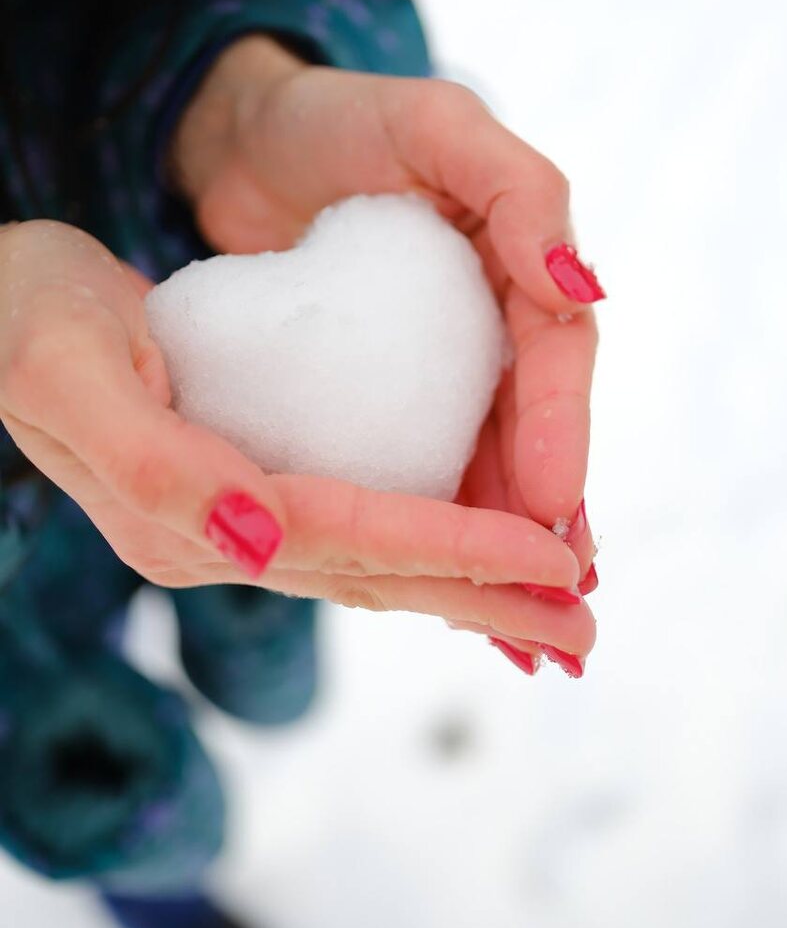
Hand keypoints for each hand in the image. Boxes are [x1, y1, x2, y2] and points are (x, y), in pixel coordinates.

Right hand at [0, 221, 593, 667]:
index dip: (450, 550)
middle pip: (374, 573)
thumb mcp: (67, 368)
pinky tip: (478, 540)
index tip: (550, 557)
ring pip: (374, 562)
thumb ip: (152, 465)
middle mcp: (217, 538)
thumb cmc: (25, 317)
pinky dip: (427, 540)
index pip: (345, 540)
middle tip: (586, 622)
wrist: (1, 304)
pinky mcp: (248, 490)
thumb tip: (257, 542)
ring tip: (558, 598)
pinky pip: (356, 525)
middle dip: (482, 596)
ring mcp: (234, 522)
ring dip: (469, 581)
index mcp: (183, 518)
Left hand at [172, 37, 601, 657]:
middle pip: (527, 425)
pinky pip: (411, 457)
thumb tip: (578, 287)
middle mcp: (484, 318)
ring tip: (503, 613)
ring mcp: (430, 358)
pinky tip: (427, 578)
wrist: (241, 142)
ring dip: (493, 535)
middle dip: (542, 510)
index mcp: (517, 259)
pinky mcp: (372, 389)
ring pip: (476, 456)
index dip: (559, 428)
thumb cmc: (339, 119)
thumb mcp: (436, 125)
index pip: (554, 354)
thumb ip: (517, 189)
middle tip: (554, 591)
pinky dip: (426, 517)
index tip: (552, 504)